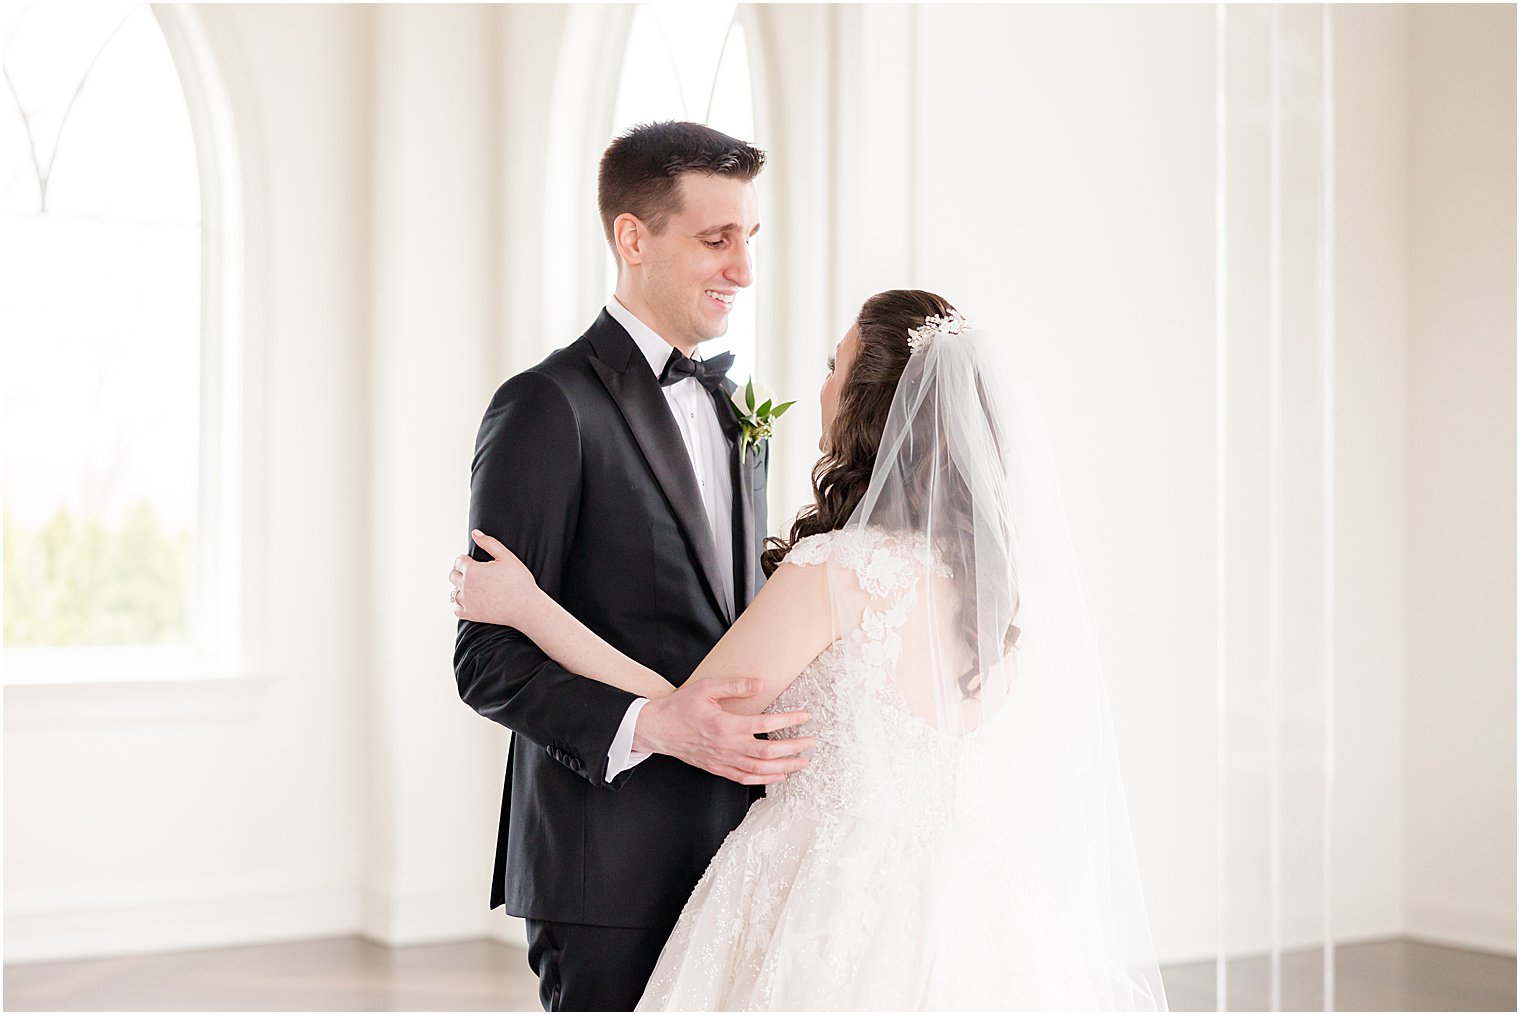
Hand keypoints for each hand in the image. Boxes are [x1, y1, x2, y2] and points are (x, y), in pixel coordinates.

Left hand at [451, 529, 537, 623]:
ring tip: (474, 587)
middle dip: (461, 572)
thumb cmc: (519, 582)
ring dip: (460, 588)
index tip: (474, 562)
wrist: (526, 607)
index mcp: (472, 570)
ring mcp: (467, 602)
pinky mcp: (470, 614)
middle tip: (475, 573)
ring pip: (453, 592)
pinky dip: (461, 604)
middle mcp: (465, 586)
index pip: (459, 561)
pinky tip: (472, 600)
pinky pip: (456, 608)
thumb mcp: (507, 557)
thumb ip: (489, 543)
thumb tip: (475, 533)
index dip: (466, 559)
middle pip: (453, 575)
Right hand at [633, 676, 813, 784]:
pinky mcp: (717, 768)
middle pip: (768, 752)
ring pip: (760, 770)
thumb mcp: (706, 688)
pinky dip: (764, 779)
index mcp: (726, 725)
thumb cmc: (680, 707)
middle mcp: (727, 746)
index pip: (765, 725)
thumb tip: (761, 684)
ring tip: (802, 762)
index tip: (804, 716)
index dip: (788, 721)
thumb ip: (735, 686)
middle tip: (811, 743)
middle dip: (794, 748)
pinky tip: (778, 776)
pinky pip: (745, 778)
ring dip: (784, 767)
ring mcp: (723, 760)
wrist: (657, 729)